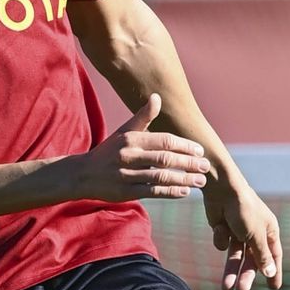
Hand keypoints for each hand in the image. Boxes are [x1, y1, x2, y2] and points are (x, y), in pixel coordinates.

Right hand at [75, 93, 209, 201]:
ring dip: (184, 179)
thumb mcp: (124, 131)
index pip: (163, 140)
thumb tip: (157, 96)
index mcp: (131, 139)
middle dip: (188, 163)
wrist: (83, 174)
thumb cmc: (109, 151)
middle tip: (206, 166)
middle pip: (164, 158)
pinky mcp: (125, 191)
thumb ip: (143, 116)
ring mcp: (126, 174)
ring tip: (201, 181)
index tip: (200, 150)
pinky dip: (170, 192)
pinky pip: (152, 192)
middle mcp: (128, 155)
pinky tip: (185, 192)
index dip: (183, 145)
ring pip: (160, 177)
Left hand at [203, 178, 282, 289]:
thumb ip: (262, 254)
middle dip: (246, 275)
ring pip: (235, 256)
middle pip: (252, 259)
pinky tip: (220, 226)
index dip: (274, 271)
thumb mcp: (255, 234)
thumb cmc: (243, 208)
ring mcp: (238, 230)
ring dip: (231, 270)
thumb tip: (270, 272)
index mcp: (269, 230)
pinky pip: (222, 242)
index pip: (274, 255)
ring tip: (226, 288)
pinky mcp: (223, 228)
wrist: (221, 187)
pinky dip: (220, 238)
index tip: (274, 287)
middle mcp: (255, 232)